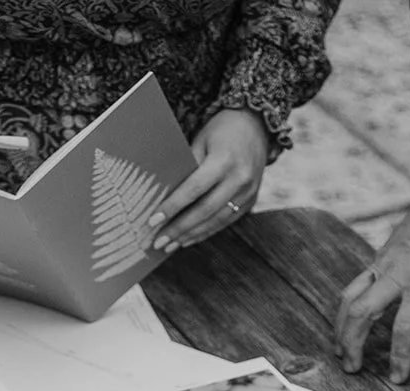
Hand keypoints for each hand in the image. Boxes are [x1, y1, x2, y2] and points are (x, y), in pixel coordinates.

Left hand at [148, 108, 267, 252]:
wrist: (256, 126)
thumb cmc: (220, 131)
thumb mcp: (201, 141)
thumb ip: (188, 168)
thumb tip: (166, 196)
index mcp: (225, 161)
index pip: (194, 189)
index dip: (173, 206)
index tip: (154, 220)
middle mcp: (240, 179)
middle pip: (205, 210)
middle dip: (180, 229)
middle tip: (159, 242)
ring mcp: (248, 192)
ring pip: (216, 221)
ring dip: (191, 235)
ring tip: (170, 246)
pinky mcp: (251, 201)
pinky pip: (226, 221)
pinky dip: (206, 231)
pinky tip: (189, 239)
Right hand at [335, 189, 409, 383]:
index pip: (404, 328)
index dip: (399, 357)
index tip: (398, 378)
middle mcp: (396, 276)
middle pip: (361, 314)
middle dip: (352, 344)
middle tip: (352, 369)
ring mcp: (381, 266)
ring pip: (348, 300)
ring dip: (340, 329)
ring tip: (341, 352)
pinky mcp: (375, 261)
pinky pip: (353, 288)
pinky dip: (346, 311)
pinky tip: (347, 327)